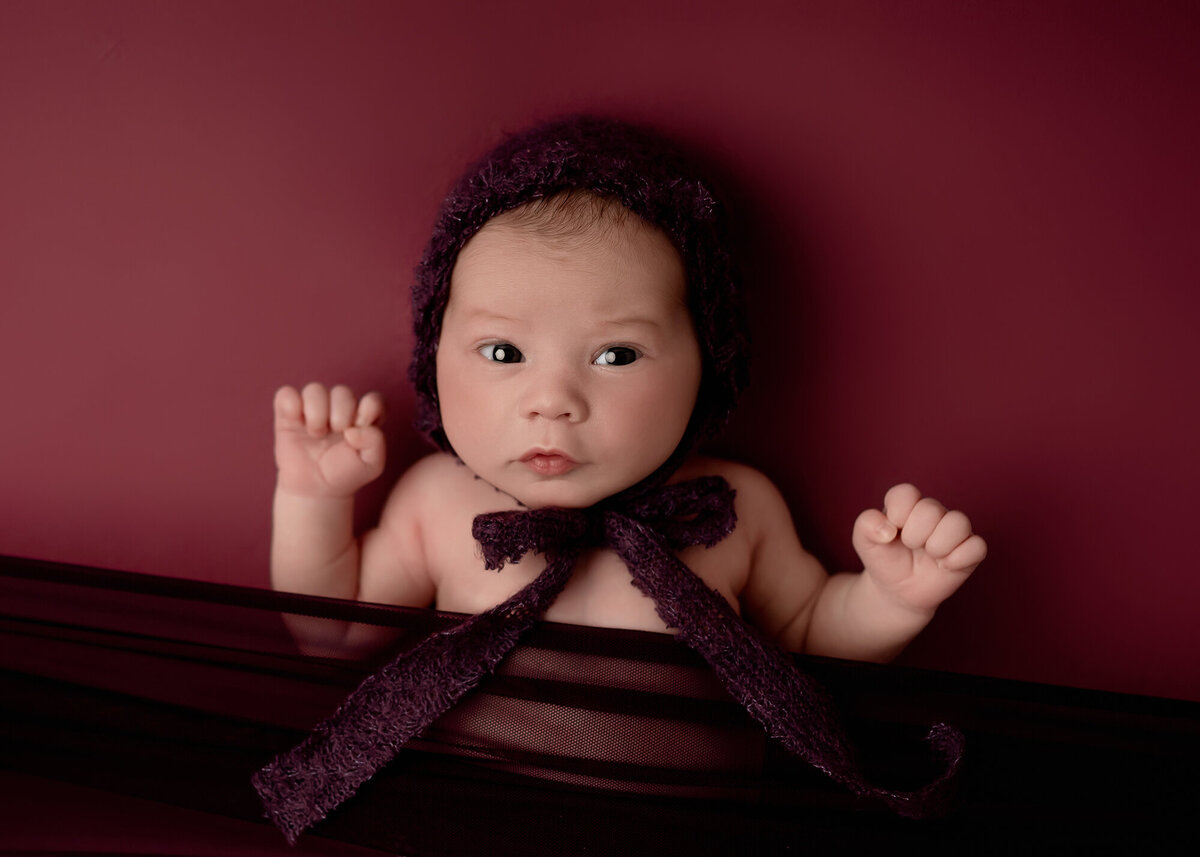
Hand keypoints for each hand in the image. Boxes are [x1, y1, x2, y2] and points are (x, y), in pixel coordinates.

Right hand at [274, 383, 385, 497]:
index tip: (360, 427)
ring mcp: (313, 408)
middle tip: (336, 434)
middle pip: (342, 392)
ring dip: (317, 413)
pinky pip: (286, 394)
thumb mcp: (372, 464)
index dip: (369, 409)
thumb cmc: (345, 473)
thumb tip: (354, 428)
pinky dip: (292, 405)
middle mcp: (338, 407)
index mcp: (362, 415)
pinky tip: (298, 423)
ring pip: (314, 389)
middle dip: (341, 415)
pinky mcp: (288, 414)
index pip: (372, 399)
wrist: (314, 489)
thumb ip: (375, 441)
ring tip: (317, 434)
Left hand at [852, 484, 986, 613]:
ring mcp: (953, 532)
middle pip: (932, 508)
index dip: (897, 513)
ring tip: (929, 555)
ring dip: (938, 544)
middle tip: (910, 546)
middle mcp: (933, 513)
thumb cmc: (884, 560)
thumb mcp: (864, 542)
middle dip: (914, 534)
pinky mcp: (969, 552)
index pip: (906, 493)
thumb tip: (888, 529)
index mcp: (908, 504)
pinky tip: (944, 566)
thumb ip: (866, 525)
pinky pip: (978, 546)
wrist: (896, 591)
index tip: (891, 531)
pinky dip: (959, 558)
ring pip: (959, 522)